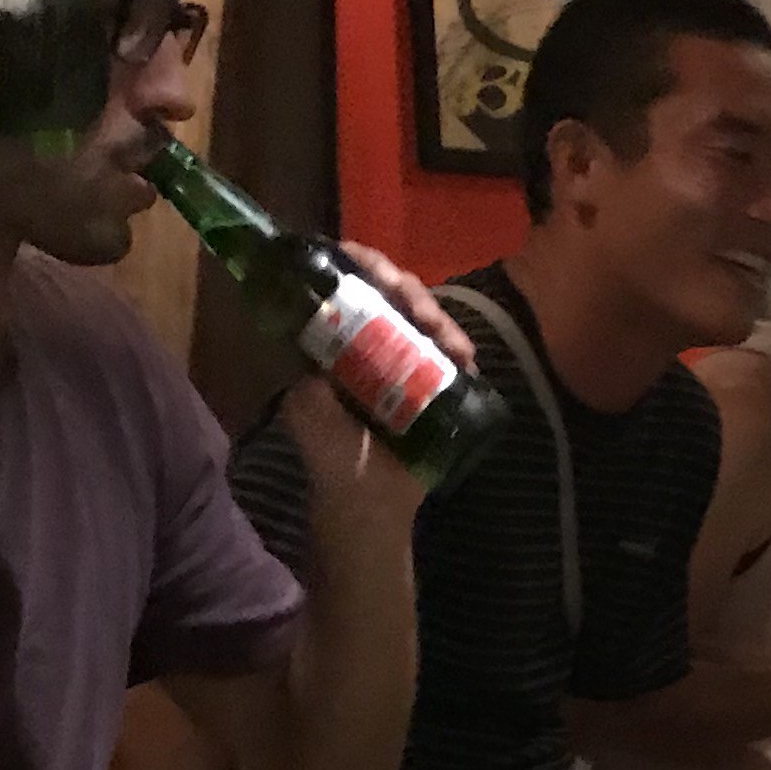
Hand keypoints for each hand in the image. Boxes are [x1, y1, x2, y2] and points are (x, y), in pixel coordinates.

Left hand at [282, 246, 476, 517]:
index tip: (373, 268)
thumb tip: (320, 347)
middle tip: (415, 305)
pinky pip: (451, 350)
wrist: (370, 505)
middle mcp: (370, 341)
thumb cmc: (332, 460)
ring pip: (424, 315)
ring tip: (444, 336)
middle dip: (406, 287)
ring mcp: (406, 359)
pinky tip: (464, 356)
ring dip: (438, 315)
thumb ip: (307, 379)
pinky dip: (460, 345)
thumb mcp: (305, 413)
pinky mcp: (437, 382)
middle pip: (391, 291)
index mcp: (334, 340)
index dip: (361, 264)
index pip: (346, 283)